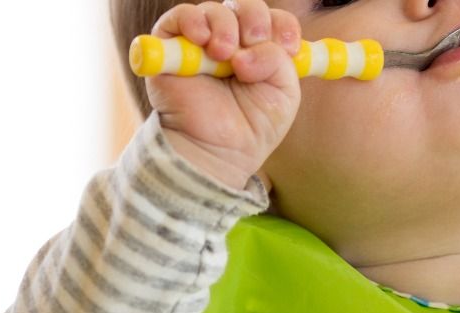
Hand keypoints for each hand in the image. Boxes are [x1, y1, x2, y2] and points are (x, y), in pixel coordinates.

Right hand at [147, 0, 301, 188]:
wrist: (218, 151)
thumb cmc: (252, 126)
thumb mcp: (284, 94)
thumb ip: (280, 62)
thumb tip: (249, 47)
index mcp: (261, 51)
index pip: (274, 20)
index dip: (282, 25)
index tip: (288, 45)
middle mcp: (232, 43)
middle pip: (245, 8)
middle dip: (255, 19)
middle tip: (254, 40)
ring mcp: (202, 44)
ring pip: (215, 11)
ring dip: (225, 26)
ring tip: (224, 54)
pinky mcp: (171, 47)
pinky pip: (180, 16)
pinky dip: (193, 20)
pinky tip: (203, 40)